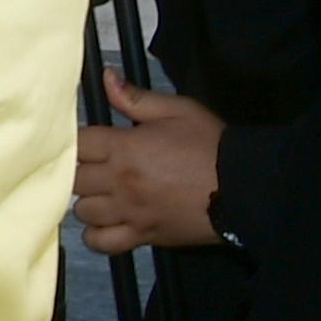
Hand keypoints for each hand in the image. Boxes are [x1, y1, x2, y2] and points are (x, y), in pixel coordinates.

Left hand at [74, 72, 224, 254]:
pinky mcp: (143, 236)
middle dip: (81, 172)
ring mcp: (130, 212)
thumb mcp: (178, 111)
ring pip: (83, 211)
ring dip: (89, 201)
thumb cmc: (211, 144)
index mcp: (124, 148)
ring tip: (104, 194)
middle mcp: (119, 182)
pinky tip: (106, 223)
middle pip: (74, 180)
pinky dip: (97, 235)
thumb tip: (105, 77)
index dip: (77, 142)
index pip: (77, 144)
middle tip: (98, 168)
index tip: (89, 143)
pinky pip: (102, 242)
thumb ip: (136, 98)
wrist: (246, 188)